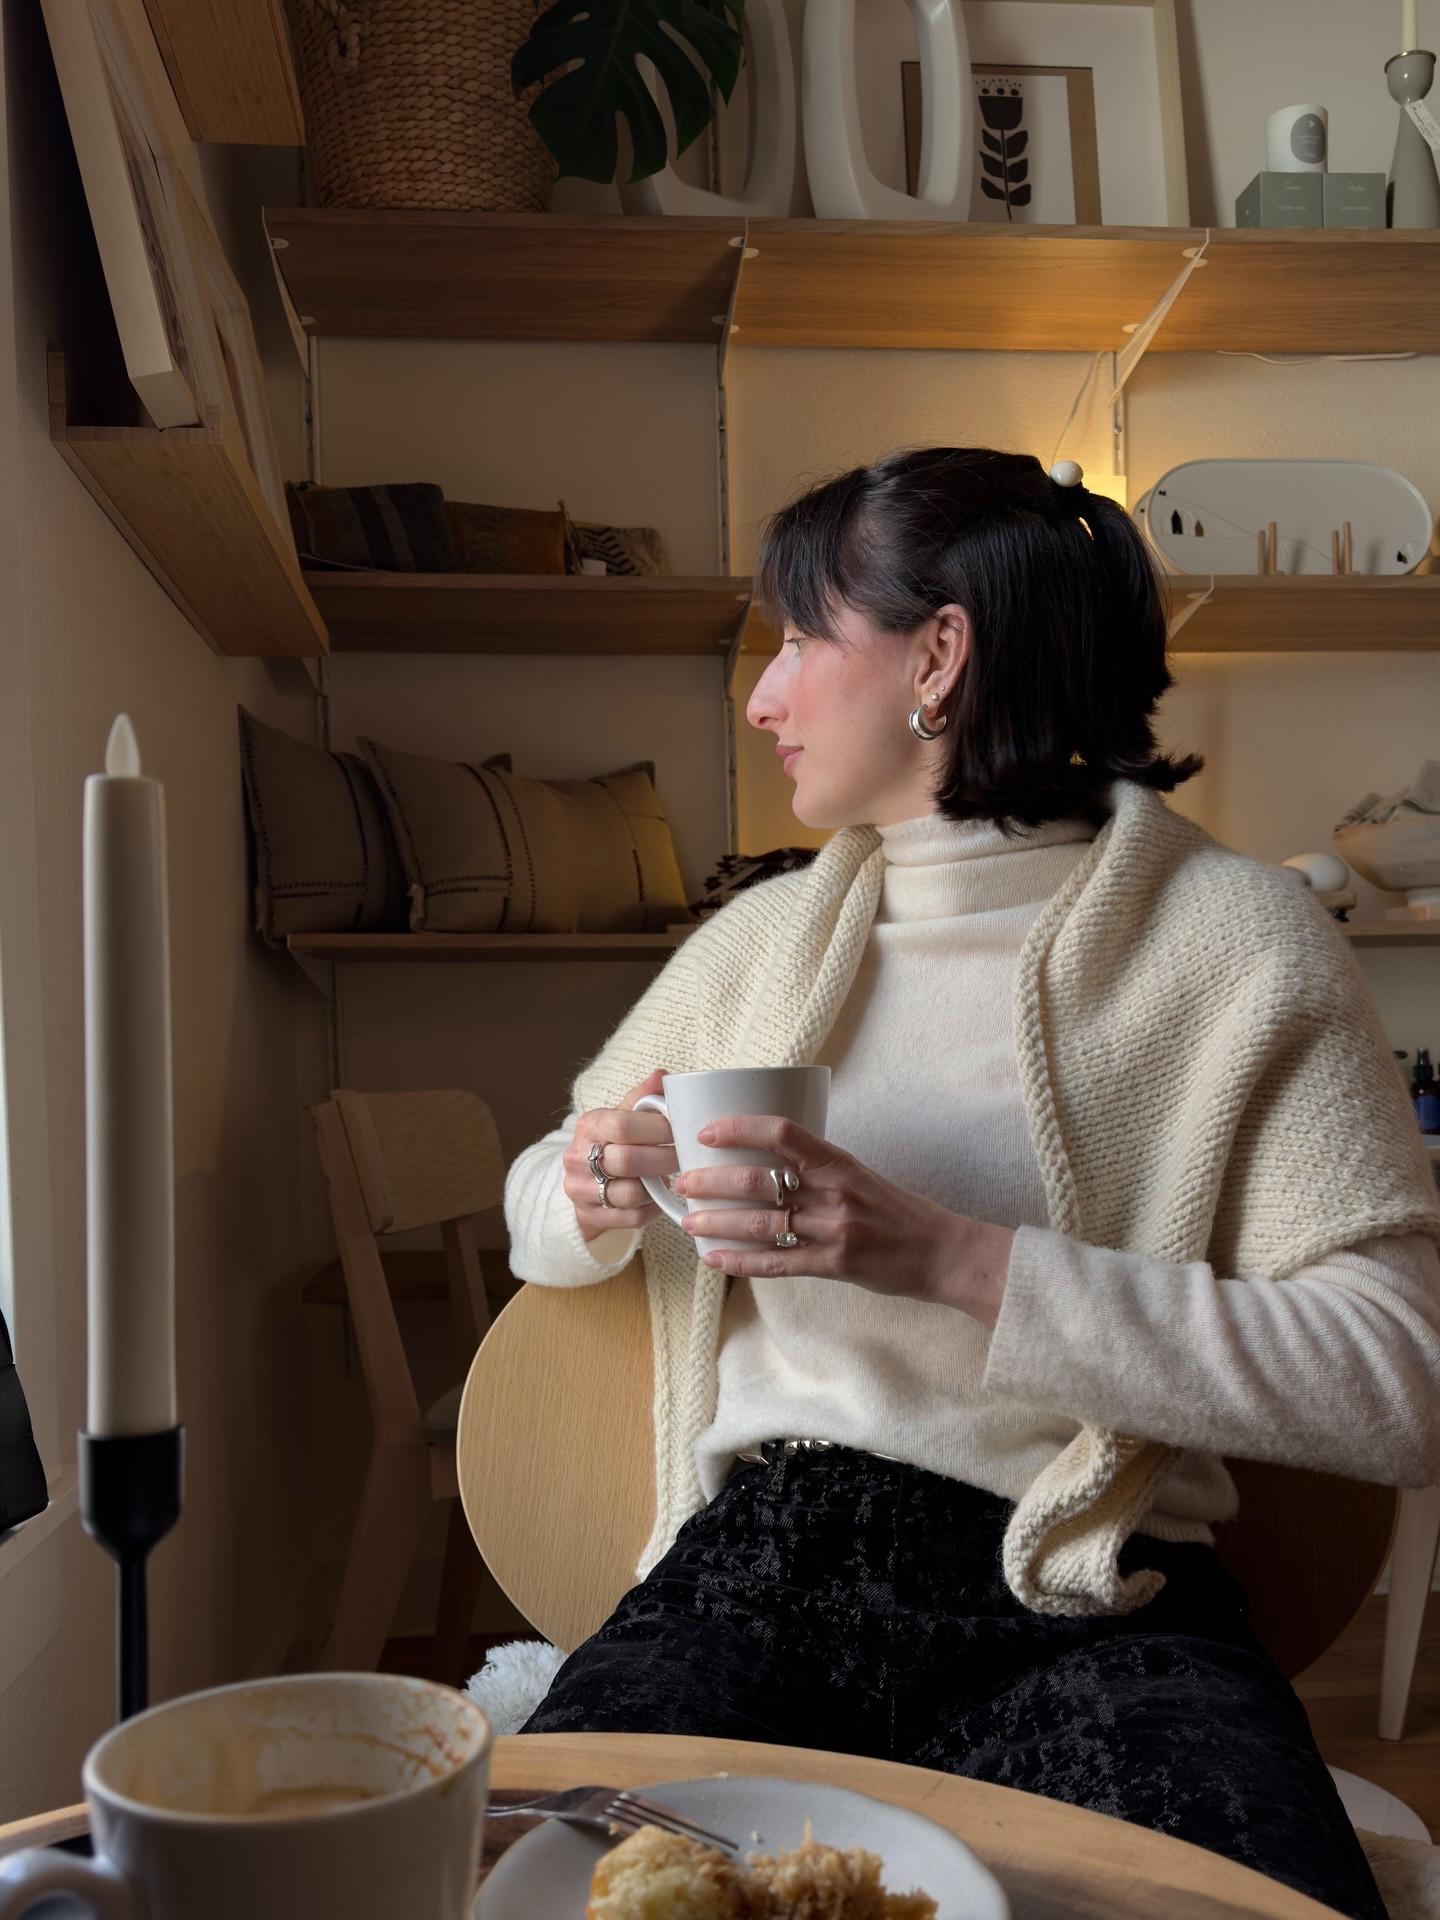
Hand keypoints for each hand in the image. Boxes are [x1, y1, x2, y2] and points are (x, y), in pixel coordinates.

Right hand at [564, 1070, 678, 1242]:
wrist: (585, 1179)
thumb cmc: (614, 1141)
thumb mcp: (623, 1115)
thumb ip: (643, 1098)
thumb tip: (662, 1075)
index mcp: (588, 1125)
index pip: (623, 1125)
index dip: (657, 1129)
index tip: (679, 1130)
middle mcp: (576, 1157)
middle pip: (627, 1161)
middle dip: (664, 1159)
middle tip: (684, 1156)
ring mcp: (580, 1190)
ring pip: (630, 1193)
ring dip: (658, 1186)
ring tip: (670, 1176)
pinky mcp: (591, 1216)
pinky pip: (631, 1218)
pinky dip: (652, 1208)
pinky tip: (659, 1196)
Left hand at [673, 1115, 1014, 1325]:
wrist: (943, 1252)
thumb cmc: (898, 1212)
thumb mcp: (860, 1175)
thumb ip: (818, 1168)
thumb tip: (768, 1159)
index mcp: (839, 1162)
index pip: (782, 1132)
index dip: (740, 1128)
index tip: (707, 1131)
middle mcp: (834, 1192)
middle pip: (759, 1181)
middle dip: (711, 1182)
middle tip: (682, 1181)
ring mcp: (833, 1231)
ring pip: (760, 1224)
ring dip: (717, 1223)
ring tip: (689, 1222)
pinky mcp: (834, 1266)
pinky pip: (777, 1264)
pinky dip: (741, 1263)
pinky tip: (716, 1260)